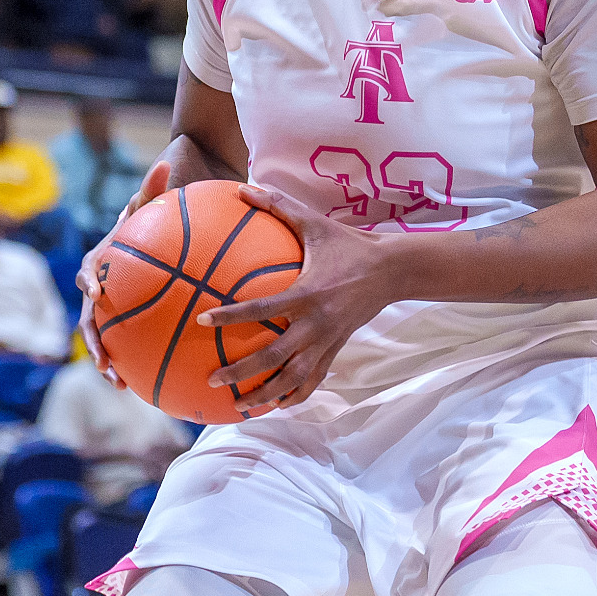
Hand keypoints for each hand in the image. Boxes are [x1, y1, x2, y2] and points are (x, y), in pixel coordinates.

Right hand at [77, 159, 171, 386]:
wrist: (168, 222)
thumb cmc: (163, 208)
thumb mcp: (158, 195)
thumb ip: (157, 184)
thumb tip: (164, 163)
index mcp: (104, 257)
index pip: (89, 269)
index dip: (88, 281)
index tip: (97, 294)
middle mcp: (103, 284)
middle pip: (90, 316)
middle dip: (93, 342)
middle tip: (103, 362)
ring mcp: (115, 303)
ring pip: (105, 336)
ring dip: (108, 361)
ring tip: (120, 385)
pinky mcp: (132, 316)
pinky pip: (132, 341)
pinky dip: (137, 361)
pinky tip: (153, 384)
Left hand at [197, 184, 390, 413]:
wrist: (392, 270)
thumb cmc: (348, 244)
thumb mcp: (314, 223)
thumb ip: (277, 207)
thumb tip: (241, 188)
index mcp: (307, 293)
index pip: (264, 310)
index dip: (232, 316)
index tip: (203, 321)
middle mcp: (317, 323)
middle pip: (276, 356)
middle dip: (243, 372)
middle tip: (213, 379)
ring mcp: (329, 340)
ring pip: (296, 377)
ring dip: (268, 394)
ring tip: (241, 406)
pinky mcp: (337, 348)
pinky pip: (315, 378)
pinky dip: (296, 394)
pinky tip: (276, 405)